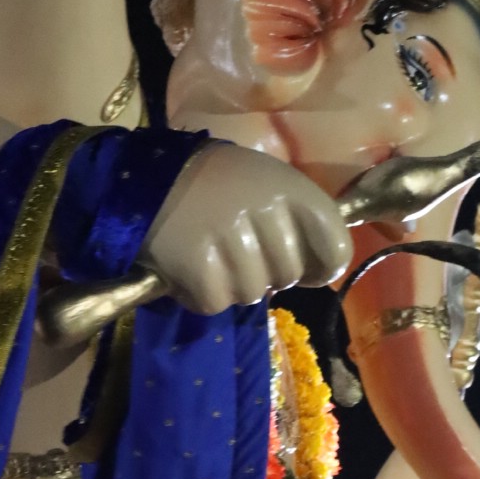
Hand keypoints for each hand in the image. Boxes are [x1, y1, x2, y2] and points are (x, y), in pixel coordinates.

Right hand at [145, 141, 351, 312]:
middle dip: (268, 272)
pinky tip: (190, 266)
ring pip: (253, 294)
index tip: (307, 269)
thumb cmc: (217, 184)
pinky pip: (216, 303)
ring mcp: (229, 238)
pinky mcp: (196, 264)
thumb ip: (299, 221)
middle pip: (290, 276)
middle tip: (238, 250)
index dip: (323, 267)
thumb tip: (321, 272)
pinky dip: (201, 294)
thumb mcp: (266, 183)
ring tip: (212, 255)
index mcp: (291, 188)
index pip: (336, 248)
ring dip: (233, 284)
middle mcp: (264, 211)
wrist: (143, 175)